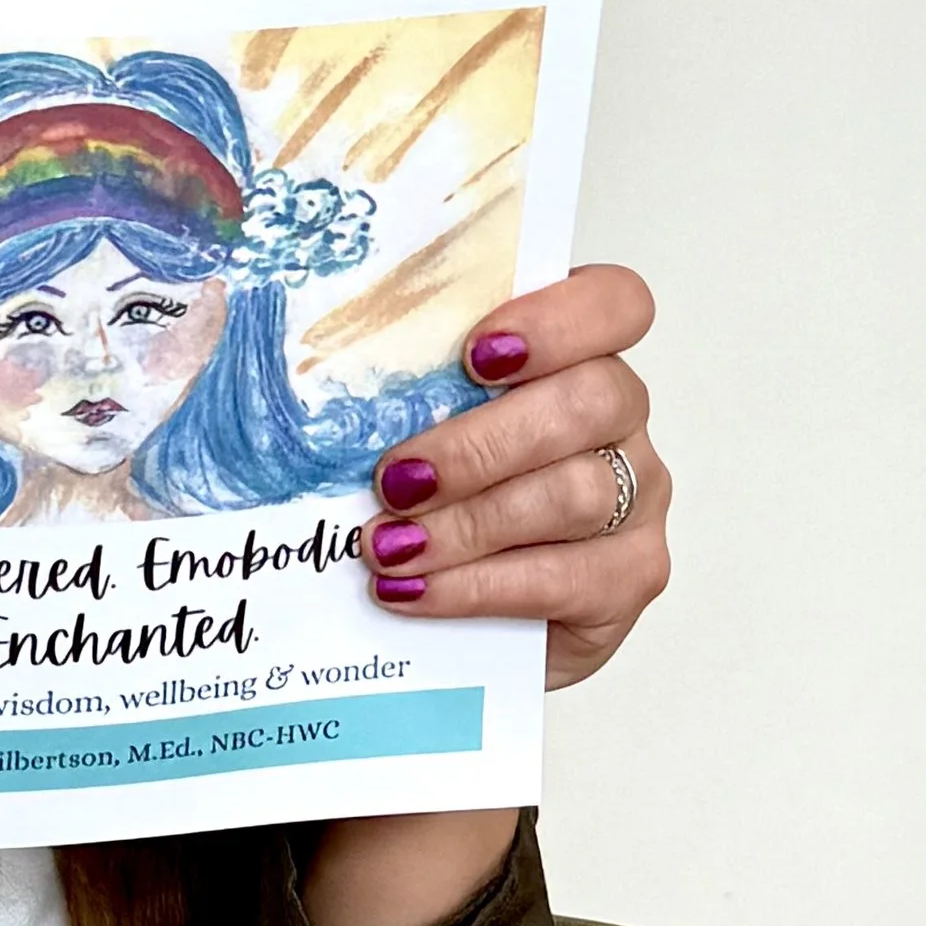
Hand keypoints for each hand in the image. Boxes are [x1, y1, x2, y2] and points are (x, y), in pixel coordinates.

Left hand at [363, 265, 669, 690]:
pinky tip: (413, 590)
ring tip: (388, 546)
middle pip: (594, 399)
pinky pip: (569, 576)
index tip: (474, 354)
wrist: (468, 621)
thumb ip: (393, 387)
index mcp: (574, 353)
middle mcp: (618, 416)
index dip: (559, 320)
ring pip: (580, 490)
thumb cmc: (430, 499)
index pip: (614, 303)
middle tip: (395, 479)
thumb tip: (288, 357)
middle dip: (483, 442)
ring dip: (471, 522)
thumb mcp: (405, 426)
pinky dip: (479, 586)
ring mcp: (637, 496)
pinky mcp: (630, 576)